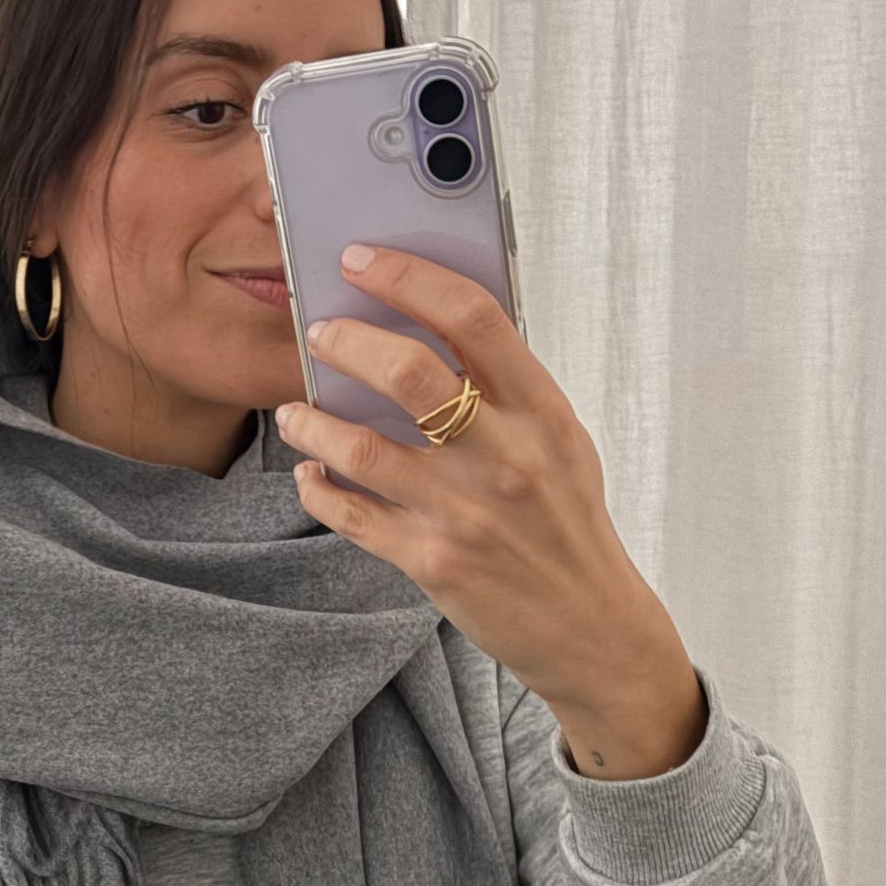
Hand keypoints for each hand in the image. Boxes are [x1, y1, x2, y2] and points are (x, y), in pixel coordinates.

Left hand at [275, 242, 680, 712]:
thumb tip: (429, 326)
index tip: (361, 261)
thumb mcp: (560, 441)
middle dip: (346, 341)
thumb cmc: (566, 522)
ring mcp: (466, 512)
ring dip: (312, 422)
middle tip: (317, 333)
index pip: (473, 318)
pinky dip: (318, 487)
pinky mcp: (433, 561)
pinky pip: (351, 514)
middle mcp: (506, 457)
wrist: (590, 624)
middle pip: (409, 372)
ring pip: (361, 447)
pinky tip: (311, 472)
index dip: (407, 277)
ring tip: (295, 412)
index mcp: (543, 411)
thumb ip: (507, 390)